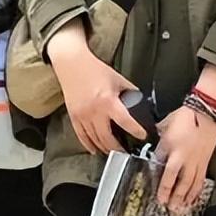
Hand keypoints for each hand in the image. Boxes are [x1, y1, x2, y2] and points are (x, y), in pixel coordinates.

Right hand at [49, 34, 145, 153]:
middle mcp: (94, 111)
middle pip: (108, 138)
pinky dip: (89, 145)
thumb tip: (142, 101)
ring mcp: (82, 115)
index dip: (136, 131)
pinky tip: (95, 149)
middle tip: (126, 151)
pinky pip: (82, 137)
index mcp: (108, 100)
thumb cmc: (94, 69)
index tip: (143, 136)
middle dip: (119, 148)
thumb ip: (130, 91)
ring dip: (105, 148)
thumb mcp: (118, 78)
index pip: (126, 121)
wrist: (72, 64)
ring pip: (95, 140)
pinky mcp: (74, 116)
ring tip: (113, 151)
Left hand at [154, 106, 215, 213]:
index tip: (152, 188)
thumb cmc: (185, 116)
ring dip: (182, 197)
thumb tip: (150, 142)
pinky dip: (195, 192)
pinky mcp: (204, 163)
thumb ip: (158, 136)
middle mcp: (182, 155)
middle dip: (169, 192)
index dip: (156, 177)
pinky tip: (191, 200)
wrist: (206, 113)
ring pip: (188, 183)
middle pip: (175, 178)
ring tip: (177, 207)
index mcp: (169, 144)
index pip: (159, 164)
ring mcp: (194, 161)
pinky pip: (199, 180)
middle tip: (164, 204)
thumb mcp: (165, 123)